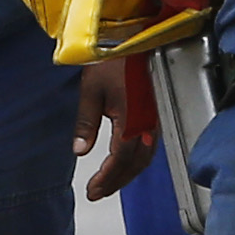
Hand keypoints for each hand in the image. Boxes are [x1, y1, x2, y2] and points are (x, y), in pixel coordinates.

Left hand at [73, 61, 154, 201]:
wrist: (135, 41)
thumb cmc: (112, 62)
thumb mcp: (91, 92)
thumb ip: (86, 124)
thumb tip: (80, 151)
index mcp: (131, 120)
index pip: (121, 158)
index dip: (108, 177)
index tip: (93, 189)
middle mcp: (147, 124)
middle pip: (136, 163)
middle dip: (117, 181)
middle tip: (98, 193)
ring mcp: (153, 121)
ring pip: (145, 157)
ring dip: (127, 174)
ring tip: (109, 184)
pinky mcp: (154, 116)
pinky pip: (149, 147)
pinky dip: (136, 162)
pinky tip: (125, 164)